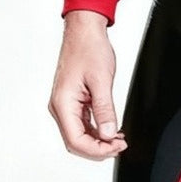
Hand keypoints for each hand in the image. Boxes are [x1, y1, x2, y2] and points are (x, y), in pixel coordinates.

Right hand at [48, 11, 127, 160]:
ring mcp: (65, 104)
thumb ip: (105, 109)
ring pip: (79, 134)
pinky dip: (96, 130)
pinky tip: (111, 130)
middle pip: (76, 142)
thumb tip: (109, 133)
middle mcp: (60, 107)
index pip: (76, 140)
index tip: (116, 148)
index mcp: (63, 104)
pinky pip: (82, 123)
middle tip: (120, 146)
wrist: (84, 32)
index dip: (97, 150)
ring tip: (118, 139)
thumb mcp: (101, 80)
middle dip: (98, 148)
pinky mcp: (72, 101)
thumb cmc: (88, 49)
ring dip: (98, 140)